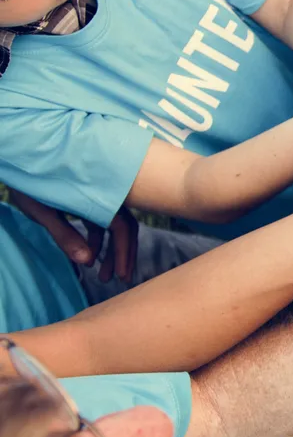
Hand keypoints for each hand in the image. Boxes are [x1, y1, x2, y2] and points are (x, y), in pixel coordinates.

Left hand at [8, 190, 137, 282]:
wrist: (24, 157)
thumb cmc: (29, 182)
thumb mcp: (44, 211)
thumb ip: (65, 235)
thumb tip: (87, 262)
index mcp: (97, 195)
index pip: (121, 226)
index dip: (123, 252)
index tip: (119, 275)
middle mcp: (104, 194)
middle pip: (124, 227)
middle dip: (122, 255)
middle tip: (119, 279)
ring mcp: (98, 197)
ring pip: (114, 226)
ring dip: (111, 251)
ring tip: (104, 275)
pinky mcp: (89, 200)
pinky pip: (101, 223)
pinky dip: (98, 241)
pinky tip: (89, 256)